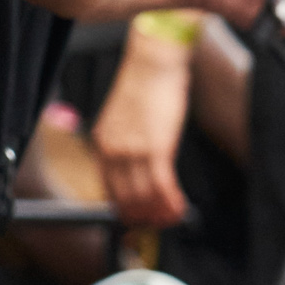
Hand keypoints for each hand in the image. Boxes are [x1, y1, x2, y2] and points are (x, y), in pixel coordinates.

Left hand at [91, 26, 194, 224]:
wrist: (155, 60)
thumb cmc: (147, 85)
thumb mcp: (128, 118)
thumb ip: (128, 144)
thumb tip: (141, 168)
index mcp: (103, 143)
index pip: (110, 190)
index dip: (126, 210)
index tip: (140, 220)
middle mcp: (113, 150)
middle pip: (125, 199)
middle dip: (145, 218)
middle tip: (161, 225)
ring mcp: (133, 150)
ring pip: (144, 197)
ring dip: (161, 213)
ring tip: (174, 218)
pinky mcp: (155, 146)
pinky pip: (161, 186)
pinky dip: (171, 201)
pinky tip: (181, 207)